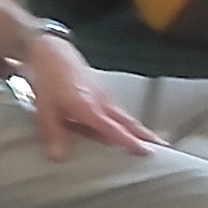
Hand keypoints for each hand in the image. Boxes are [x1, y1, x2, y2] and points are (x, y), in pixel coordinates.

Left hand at [17, 33, 159, 160]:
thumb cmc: (48, 77)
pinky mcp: (101, 91)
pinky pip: (117, 110)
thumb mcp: (45, 109)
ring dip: (139, 128)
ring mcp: (103, 95)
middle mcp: (102, 102)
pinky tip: (126, 126)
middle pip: (129, 122)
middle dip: (146, 135)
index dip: (131, 142)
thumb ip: (53, 134)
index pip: (115, 129)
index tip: (147, 152)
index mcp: (91, 108)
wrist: (51, 50)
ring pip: (124, 116)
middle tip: (163, 147)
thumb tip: (59, 157)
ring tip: (152, 141)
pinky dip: (126, 120)